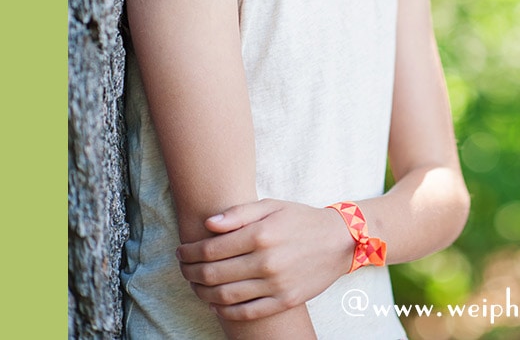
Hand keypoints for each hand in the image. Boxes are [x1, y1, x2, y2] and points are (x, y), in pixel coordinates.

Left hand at [176, 198, 354, 320]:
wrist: (338, 241)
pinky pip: (247, 312)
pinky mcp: (284, 301)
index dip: (190, 252)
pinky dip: (225, 311)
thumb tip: (208, 224)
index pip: (211, 249)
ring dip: (203, 292)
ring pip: (225, 296)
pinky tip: (216, 303)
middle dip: (190, 272)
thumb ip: (239, 213)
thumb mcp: (271, 205)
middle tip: (183, 268)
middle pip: (214, 274)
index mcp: (260, 235)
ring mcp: (275, 285)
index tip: (181, 251)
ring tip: (195, 285)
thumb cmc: (300, 218)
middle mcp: (266, 262)